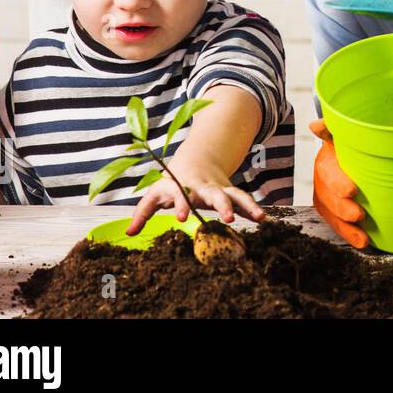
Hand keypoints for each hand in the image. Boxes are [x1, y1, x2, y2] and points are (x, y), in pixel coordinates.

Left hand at [125, 162, 263, 235]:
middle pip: (213, 193)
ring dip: (246, 205)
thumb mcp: (156, 193)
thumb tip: (129, 233)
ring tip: (258, 217)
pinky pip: (243, 199)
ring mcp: (218, 188)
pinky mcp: (230, 192)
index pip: (179, 193)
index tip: (182, 218)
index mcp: (182, 185)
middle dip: (222, 204)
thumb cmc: (173, 181)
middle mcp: (202, 186)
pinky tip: (262, 218)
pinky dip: (253, 208)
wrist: (198, 159)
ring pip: (234, 194)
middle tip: (227, 218)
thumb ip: (143, 212)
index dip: (180, 205)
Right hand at [309, 119, 369, 248]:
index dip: (337, 182)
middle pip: (327, 196)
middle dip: (341, 208)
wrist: (351, 149)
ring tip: (362, 238)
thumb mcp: (344, 131)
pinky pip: (335, 223)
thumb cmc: (351, 140)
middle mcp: (322, 178)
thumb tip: (315, 125)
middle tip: (359, 215)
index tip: (352, 190)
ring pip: (330, 214)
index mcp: (326, 159)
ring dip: (345, 228)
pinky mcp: (331, 208)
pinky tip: (362, 242)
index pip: (327, 171)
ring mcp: (325, 195)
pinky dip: (347, 234)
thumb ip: (333, 127)